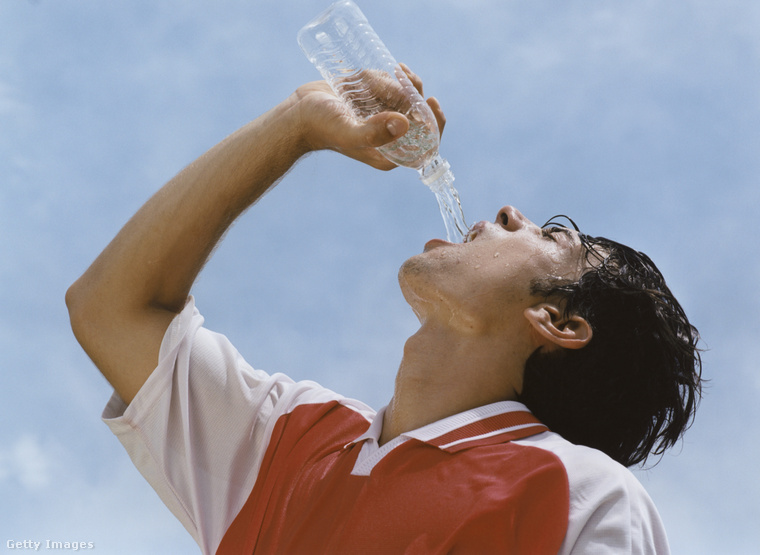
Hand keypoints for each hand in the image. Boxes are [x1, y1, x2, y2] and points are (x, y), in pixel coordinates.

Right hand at [292, 64, 445, 170]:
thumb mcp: (349, 132)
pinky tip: (367, 76)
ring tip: (371, 80)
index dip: (435, 122)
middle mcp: (389, 138)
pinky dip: (385, 78)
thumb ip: (374, 132)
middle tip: (400, 77)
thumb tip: (404, 123)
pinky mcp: (374, 104)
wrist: (299, 113)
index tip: (431, 100)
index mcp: (390, 154)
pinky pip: (392, 88)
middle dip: (413, 92)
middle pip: (419, 115)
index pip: (426, 142)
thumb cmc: (321, 127)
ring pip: (407, 97)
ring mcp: (382, 119)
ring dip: (395, 82)